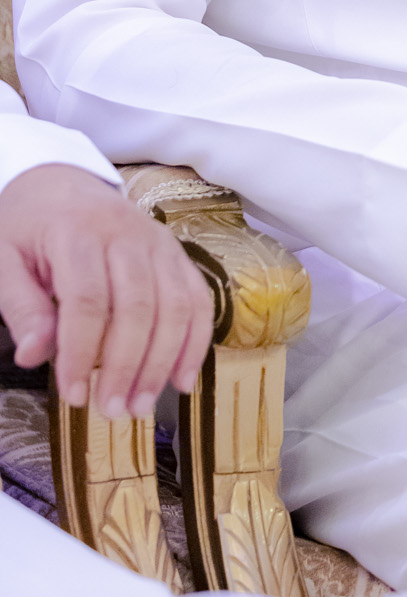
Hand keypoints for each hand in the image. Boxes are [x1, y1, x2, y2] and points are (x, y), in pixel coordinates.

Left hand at [0, 165, 214, 417]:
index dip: (82, 353)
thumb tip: (33, 356)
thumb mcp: (5, 261)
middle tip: (112, 411)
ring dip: (162, 362)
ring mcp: (160, 243)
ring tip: (140, 405)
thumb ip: (22, 307)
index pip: (88, 300)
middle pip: (137, 306)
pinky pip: (198, 300)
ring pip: (175, 306)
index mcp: (77, 233)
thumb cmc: (28, 229)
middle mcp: (127, 234)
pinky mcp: (178, 255)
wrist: (60, 184)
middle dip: (126, 366)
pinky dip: (196, 343)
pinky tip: (181, 380)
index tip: (73, 397)